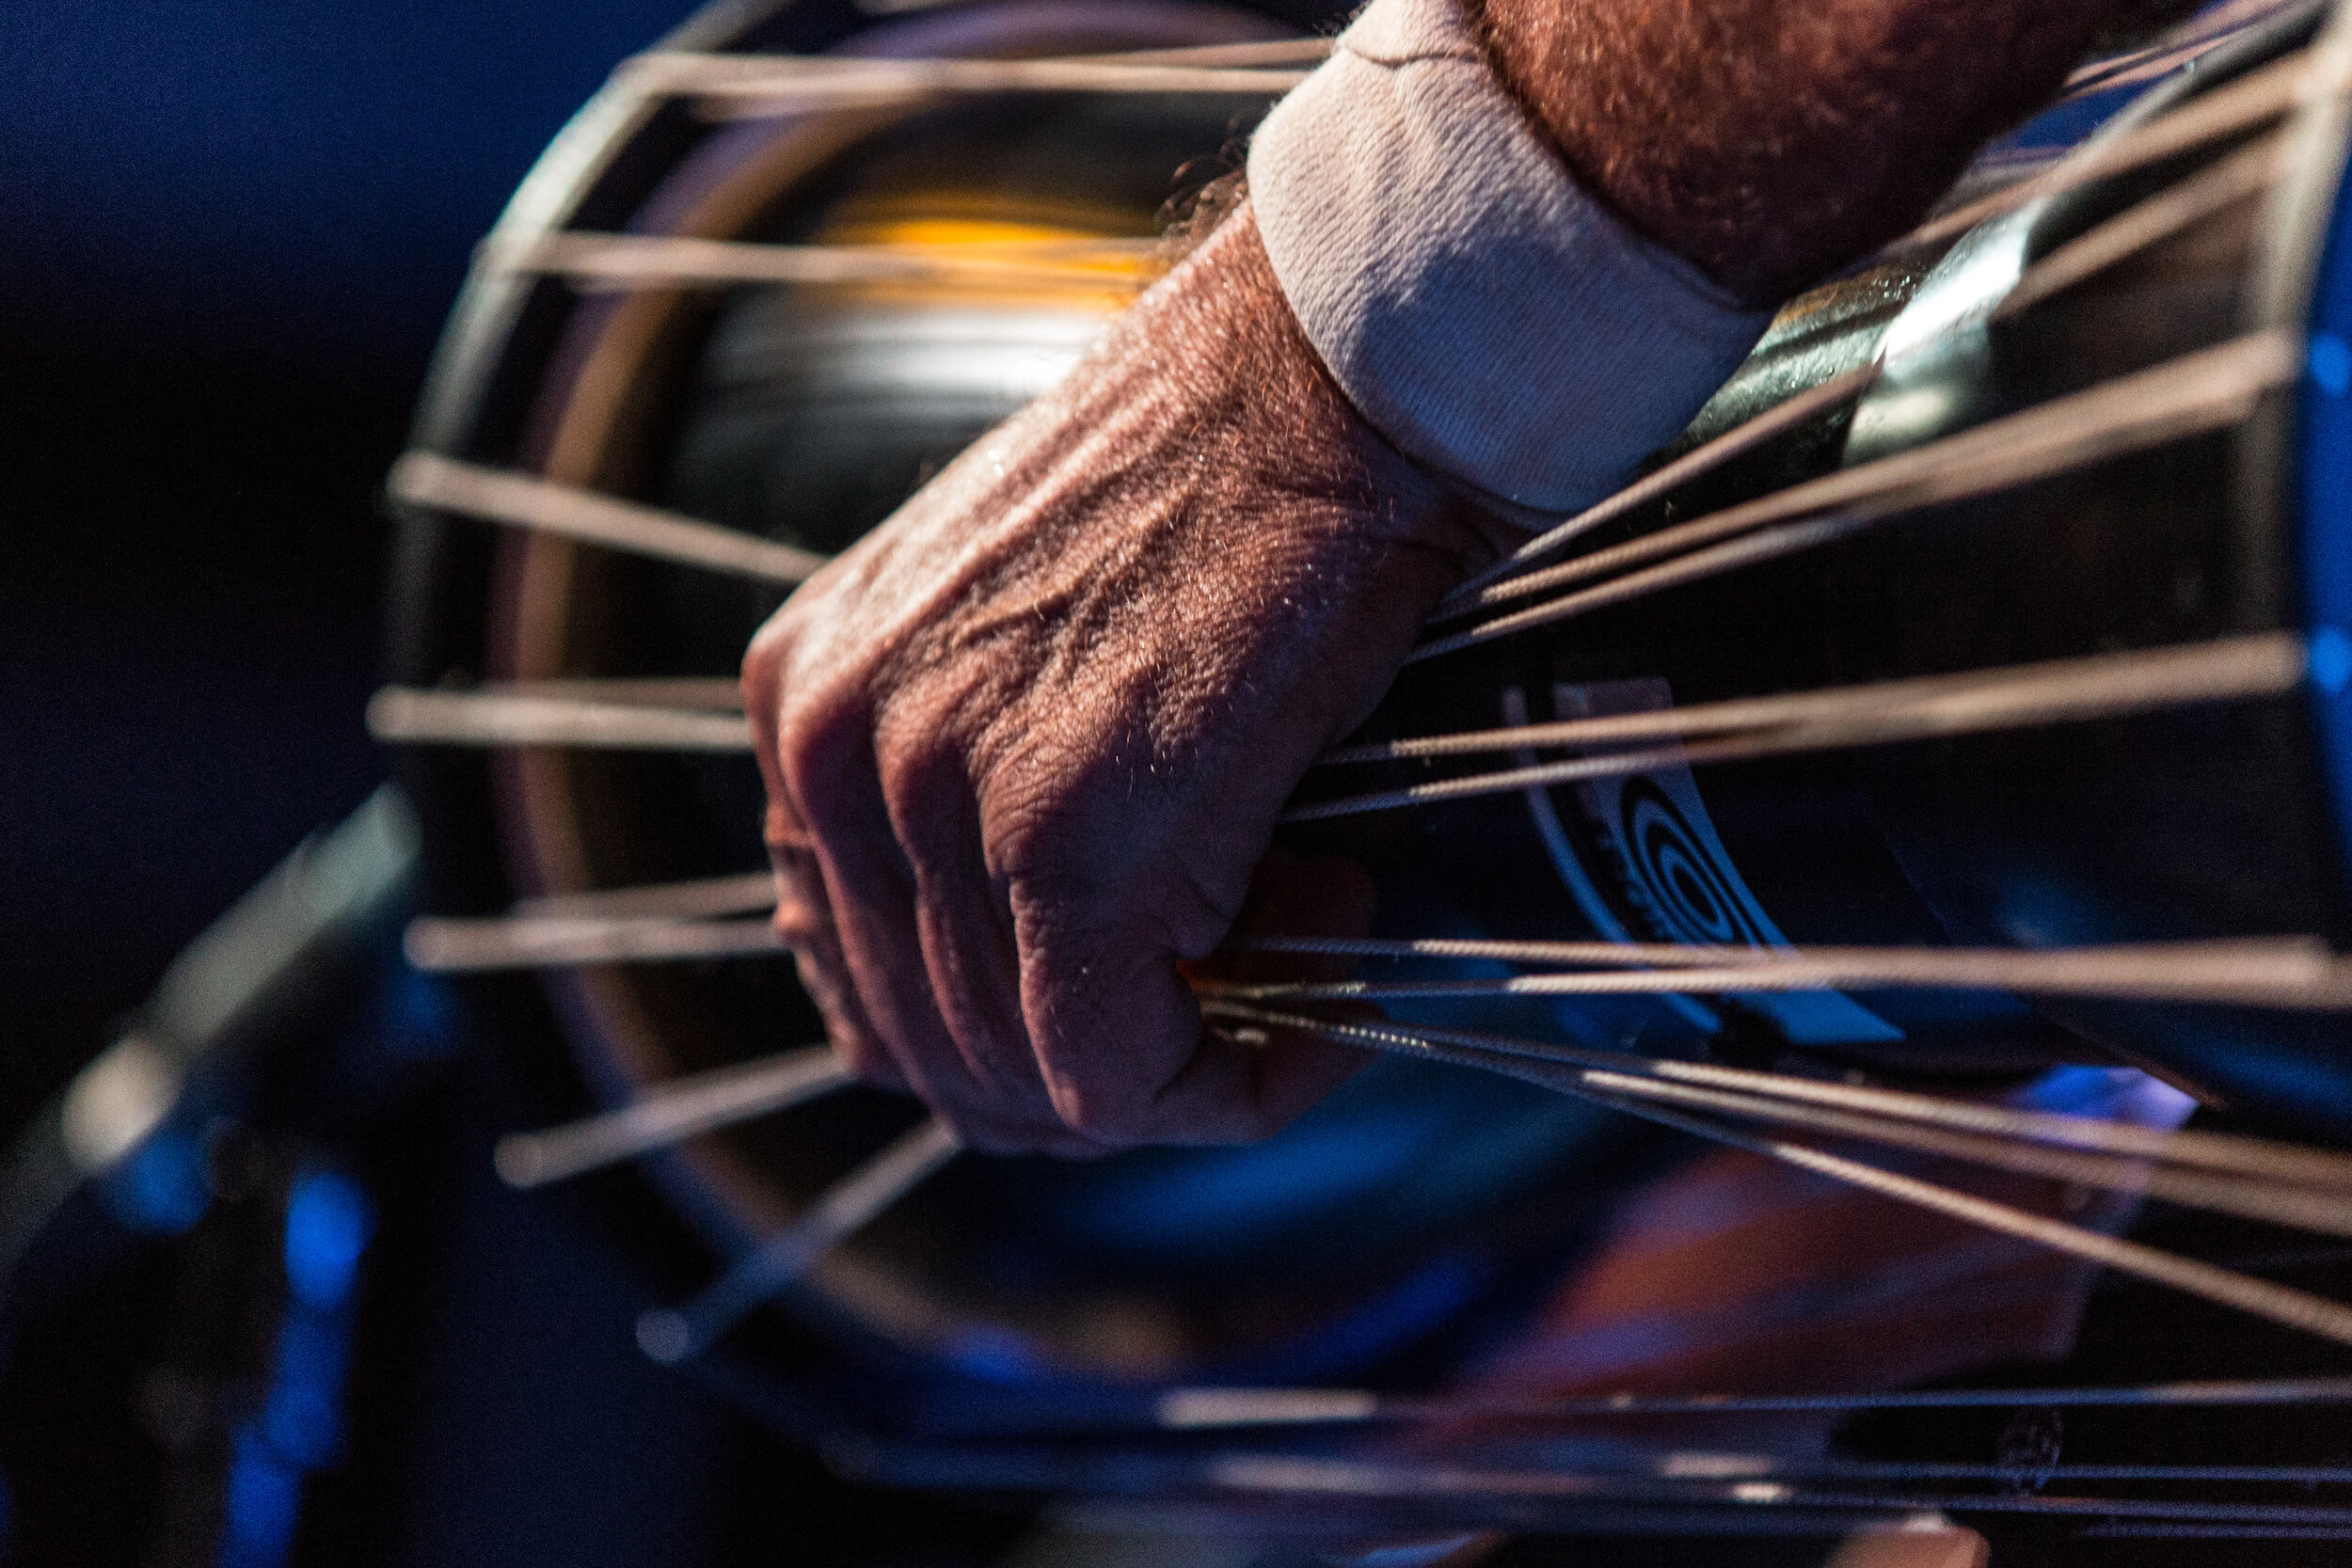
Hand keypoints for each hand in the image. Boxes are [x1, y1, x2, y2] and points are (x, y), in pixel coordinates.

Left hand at [742, 204, 1507, 1154]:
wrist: (1328, 379)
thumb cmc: (1215, 490)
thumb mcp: (1014, 630)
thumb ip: (962, 785)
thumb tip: (1019, 981)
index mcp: (801, 698)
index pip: (864, 985)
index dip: (1012, 1051)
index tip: (1158, 1007)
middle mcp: (830, 748)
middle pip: (934, 1052)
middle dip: (1097, 1081)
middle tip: (1241, 1021)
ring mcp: (931, 790)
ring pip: (1027, 1078)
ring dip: (1180, 1068)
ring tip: (1304, 943)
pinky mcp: (1066, 833)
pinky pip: (1119, 1068)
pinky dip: (1233, 1078)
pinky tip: (1319, 973)